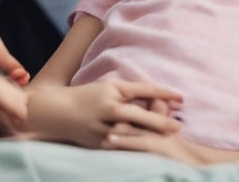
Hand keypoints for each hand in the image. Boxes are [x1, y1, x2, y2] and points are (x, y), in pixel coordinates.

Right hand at [21, 79, 182, 148]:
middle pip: (141, 115)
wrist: (58, 111)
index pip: (143, 89)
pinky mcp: (101, 142)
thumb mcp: (106, 87)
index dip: (163, 93)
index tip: (180, 97)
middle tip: (179, 126)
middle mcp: (110, 107)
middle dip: (161, 121)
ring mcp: (105, 126)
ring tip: (168, 139)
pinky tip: (148, 151)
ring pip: (134, 134)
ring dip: (152, 136)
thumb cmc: (85, 96)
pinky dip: (135, 148)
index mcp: (112, 89)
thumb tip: (152, 97)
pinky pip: (122, 146)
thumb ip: (127, 93)